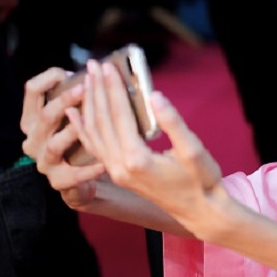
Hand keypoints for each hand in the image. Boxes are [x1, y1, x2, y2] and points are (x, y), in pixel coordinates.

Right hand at [20, 67, 106, 207]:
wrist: (80, 179)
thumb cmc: (78, 141)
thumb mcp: (74, 117)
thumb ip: (78, 98)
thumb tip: (100, 73)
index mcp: (34, 119)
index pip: (32, 91)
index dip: (48, 79)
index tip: (68, 72)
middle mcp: (34, 139)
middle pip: (44, 116)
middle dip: (64, 100)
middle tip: (84, 88)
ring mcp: (44, 161)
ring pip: (55, 144)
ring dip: (72, 132)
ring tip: (90, 124)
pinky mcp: (58, 180)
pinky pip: (73, 173)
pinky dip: (89, 168)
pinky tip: (104, 163)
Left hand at [71, 60, 228, 239]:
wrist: (199, 211)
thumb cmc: (202, 180)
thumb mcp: (193, 150)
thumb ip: (173, 122)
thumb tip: (154, 95)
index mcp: (137, 159)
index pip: (119, 115)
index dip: (113, 88)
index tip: (108, 66)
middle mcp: (119, 166)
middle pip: (101, 121)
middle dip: (97, 90)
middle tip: (93, 65)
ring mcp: (115, 172)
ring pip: (93, 133)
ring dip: (89, 104)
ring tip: (87, 80)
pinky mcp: (117, 174)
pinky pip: (93, 147)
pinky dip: (82, 128)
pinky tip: (75, 113)